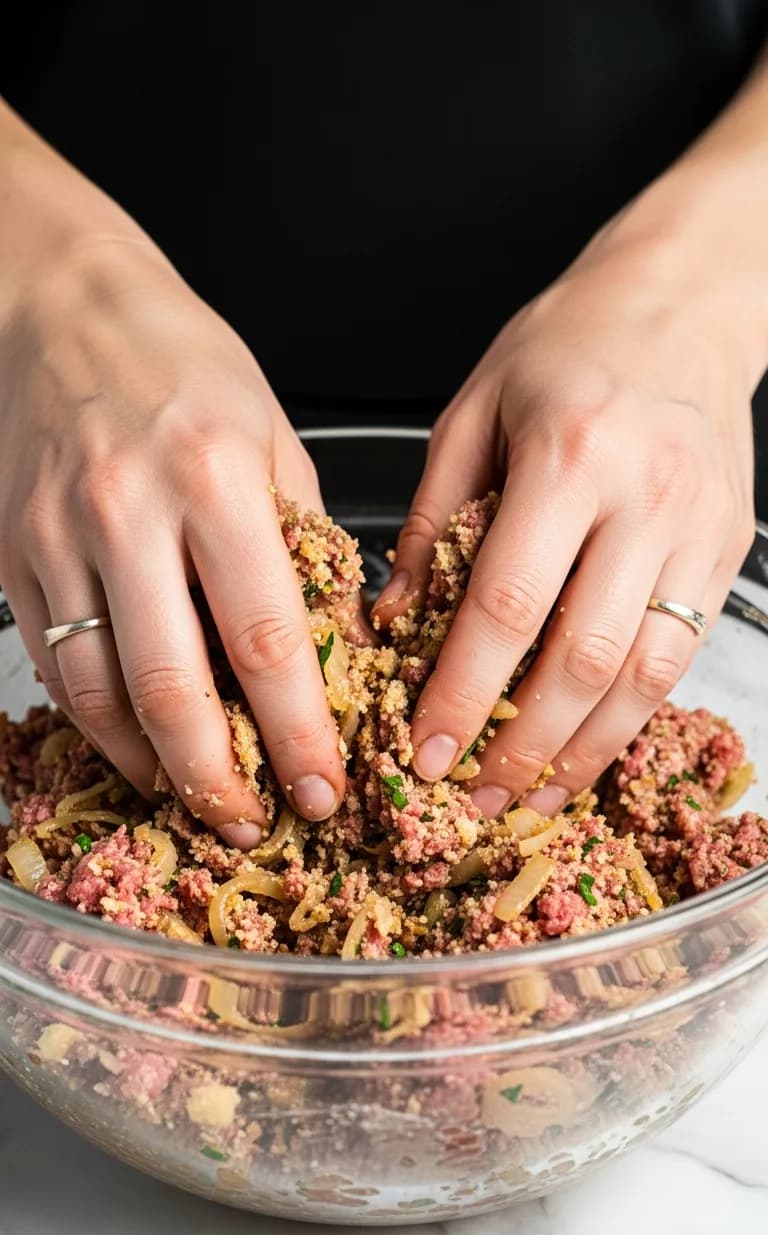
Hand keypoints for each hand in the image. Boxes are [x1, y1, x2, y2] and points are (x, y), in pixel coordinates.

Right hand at [0, 238, 345, 844]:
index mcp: (215, 478)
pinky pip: (56, 666)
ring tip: (197, 799)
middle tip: (255, 823)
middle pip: (173, 689)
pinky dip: (98, 724)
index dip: (299, 732)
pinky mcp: (13, 556)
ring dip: (152, 767)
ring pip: (101, 694)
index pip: (266, 640)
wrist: (58, 305)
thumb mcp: (273, 434)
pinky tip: (136, 748)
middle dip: (221, 778)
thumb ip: (306, 544)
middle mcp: (128, 513)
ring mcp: (58, 539)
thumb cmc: (181, 361)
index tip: (323, 787)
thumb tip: (341, 648)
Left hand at [375, 228, 756, 815]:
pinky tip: (587, 749)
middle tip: (470, 801)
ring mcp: (699, 529)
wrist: (687, 300)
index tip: (420, 752)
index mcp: (570, 454)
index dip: (461, 694)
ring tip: (530, 800)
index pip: (507, 605)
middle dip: (522, 747)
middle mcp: (646, 497)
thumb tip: (393, 623)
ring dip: (585, 753)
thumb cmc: (567, 344)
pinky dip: (631, 716)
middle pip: (583, 658)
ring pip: (646, 675)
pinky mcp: (729, 552)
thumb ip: (432, 519)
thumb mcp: (473, 410)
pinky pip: (682, 656)